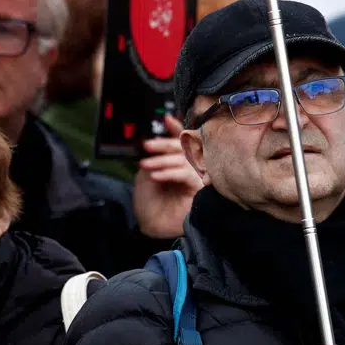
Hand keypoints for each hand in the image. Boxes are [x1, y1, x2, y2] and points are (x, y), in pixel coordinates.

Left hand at [133, 115, 203, 238]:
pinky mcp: (197, 188)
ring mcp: (195, 176)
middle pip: (183, 147)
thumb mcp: (146, 173)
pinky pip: (186, 175)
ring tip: (147, 165)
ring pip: (183, 160)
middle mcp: (189, 165)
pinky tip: (157, 175)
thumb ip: (154, 156)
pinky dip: (170, 173)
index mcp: (177, 160)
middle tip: (147, 146)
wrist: (150, 224)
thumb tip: (156, 140)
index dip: (175, 128)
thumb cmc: (149, 201)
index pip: (179, 140)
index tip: (166, 119)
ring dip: (163, 160)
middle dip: (164, 144)